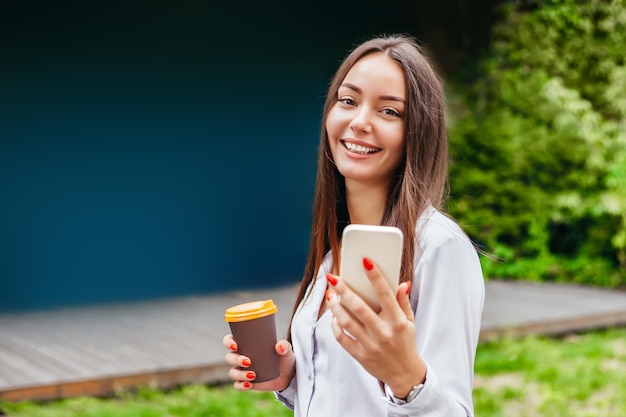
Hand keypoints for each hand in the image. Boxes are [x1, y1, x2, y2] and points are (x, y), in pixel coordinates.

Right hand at [223, 334, 295, 391]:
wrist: (288, 374)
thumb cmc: (284, 357)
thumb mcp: (286, 350)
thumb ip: (284, 346)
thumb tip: (279, 346)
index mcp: (247, 344)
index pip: (230, 340)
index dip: (228, 342)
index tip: (235, 345)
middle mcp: (241, 356)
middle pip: (229, 357)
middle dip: (236, 359)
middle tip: (249, 362)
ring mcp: (243, 370)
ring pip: (233, 372)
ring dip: (240, 374)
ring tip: (253, 375)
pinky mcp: (247, 382)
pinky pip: (238, 385)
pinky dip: (241, 385)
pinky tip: (249, 384)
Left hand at [326, 258, 425, 397]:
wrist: (405, 375)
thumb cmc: (406, 343)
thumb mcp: (410, 322)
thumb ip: (404, 302)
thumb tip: (403, 283)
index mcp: (397, 321)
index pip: (386, 294)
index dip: (375, 277)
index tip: (365, 261)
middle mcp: (383, 333)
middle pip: (359, 307)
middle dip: (344, 290)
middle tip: (333, 278)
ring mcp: (370, 345)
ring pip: (346, 322)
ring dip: (335, 307)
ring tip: (330, 295)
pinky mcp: (360, 356)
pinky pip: (342, 339)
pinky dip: (335, 326)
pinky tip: (333, 316)